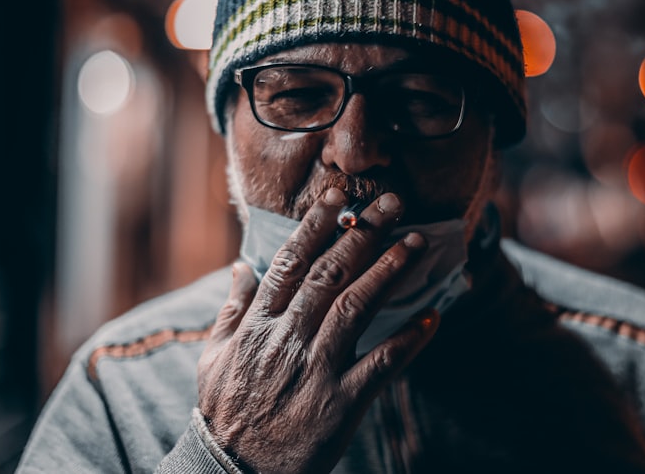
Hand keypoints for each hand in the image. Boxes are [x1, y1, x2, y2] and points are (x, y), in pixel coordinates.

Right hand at [196, 189, 438, 473]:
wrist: (233, 472)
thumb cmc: (226, 411)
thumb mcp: (213, 357)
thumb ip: (231, 310)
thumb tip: (242, 266)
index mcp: (258, 325)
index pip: (290, 263)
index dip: (316, 226)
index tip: (339, 198)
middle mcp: (287, 339)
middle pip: (329, 274)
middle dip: (363, 233)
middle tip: (393, 202)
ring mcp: (315, 370)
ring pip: (355, 308)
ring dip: (388, 272)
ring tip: (415, 243)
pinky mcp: (340, 404)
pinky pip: (380, 366)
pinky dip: (407, 340)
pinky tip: (431, 317)